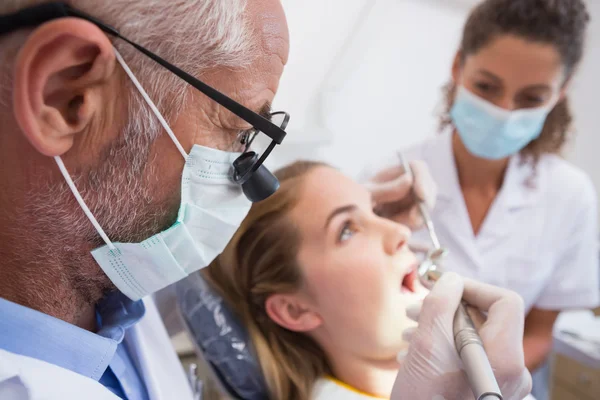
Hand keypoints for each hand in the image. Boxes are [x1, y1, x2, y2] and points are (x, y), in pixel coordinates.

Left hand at [365, 160, 436, 229]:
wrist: (356, 220)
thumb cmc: (358, 200)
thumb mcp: (368, 194)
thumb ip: (386, 189)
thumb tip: (409, 179)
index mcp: (397, 172)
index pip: (418, 168)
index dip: (423, 180)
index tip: (422, 196)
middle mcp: (409, 183)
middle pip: (428, 189)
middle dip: (423, 205)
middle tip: (412, 219)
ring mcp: (413, 200)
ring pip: (425, 209)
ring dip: (412, 219)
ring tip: (390, 222)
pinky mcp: (413, 216)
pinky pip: (418, 223)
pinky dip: (407, 227)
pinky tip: (392, 226)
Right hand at [392, 273, 531, 399]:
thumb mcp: (427, 346)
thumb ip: (441, 305)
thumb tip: (452, 281)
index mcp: (504, 357)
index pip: (505, 302)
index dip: (473, 287)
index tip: (444, 287)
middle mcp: (510, 371)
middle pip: (487, 319)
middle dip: (448, 308)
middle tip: (417, 310)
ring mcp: (499, 383)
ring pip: (475, 337)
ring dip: (441, 327)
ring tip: (410, 331)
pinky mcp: (486, 389)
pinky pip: (471, 356)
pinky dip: (445, 346)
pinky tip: (417, 351)